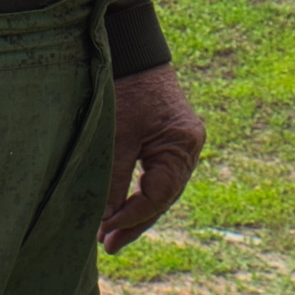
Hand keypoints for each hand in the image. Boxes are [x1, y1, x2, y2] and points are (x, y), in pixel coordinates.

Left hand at [100, 63, 204, 253]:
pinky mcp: (169, 139)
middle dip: (135, 221)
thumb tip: (106, 220)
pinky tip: (123, 208)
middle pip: (164, 197)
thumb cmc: (123, 87)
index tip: (106, 233)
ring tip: (111, 235)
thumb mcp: (116, 136)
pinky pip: (158, 176)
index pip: (159, 195)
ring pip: (161, 189)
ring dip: (137, 211)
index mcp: (181, 144)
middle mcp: (188, 146)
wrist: (131, 49)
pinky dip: (141, 193)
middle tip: (108, 245)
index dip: (132, 217)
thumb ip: (114, 180)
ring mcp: (181, 143)